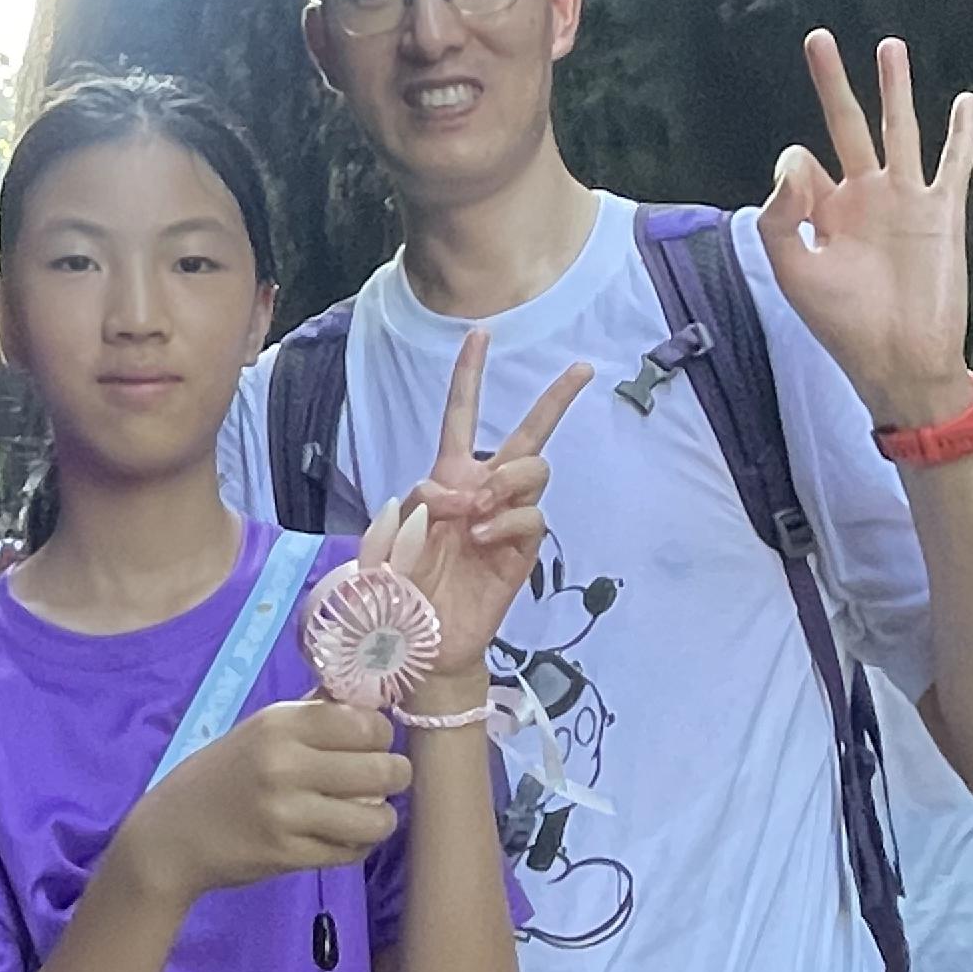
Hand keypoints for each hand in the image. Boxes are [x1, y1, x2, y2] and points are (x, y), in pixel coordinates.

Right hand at [124, 696, 408, 901]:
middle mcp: (285, 765)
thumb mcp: (261, 729)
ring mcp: (287, 814)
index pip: (365, 723)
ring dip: (383, 816)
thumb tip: (370, 696)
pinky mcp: (288, 856)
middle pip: (380, 769)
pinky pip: (350, 851)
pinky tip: (346, 835)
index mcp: (280, 724)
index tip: (375, 742)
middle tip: (388, 778)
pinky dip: (357, 844)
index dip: (381, 734)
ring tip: (373, 812)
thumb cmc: (224, 773)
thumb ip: (314, 712)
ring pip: (375, 817)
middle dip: (395, 774)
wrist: (173, 834)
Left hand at [388, 328, 585, 696]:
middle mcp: (484, 489)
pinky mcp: (523, 551)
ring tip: (474, 511)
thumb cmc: (403, 584)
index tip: (481, 333)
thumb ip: (416, 503)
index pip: (461, 415)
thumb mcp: (392, 534)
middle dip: (556, 398)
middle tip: (580, 370)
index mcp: (449, 475)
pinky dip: (506, 519)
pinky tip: (481, 536)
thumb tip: (455, 491)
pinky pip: (531, 516)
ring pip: (532, 469)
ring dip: (505, 480)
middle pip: (530, 434)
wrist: (421, 638)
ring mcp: (508, 519)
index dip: (470, 374)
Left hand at [755, 31, 972, 429]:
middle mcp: (863, 198)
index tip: (803, 191)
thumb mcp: (792, 271)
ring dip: (895, 88)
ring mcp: (904, 201)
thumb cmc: (843, 325)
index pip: (800, 164)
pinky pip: (954, 163)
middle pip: (846, 125)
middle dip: (832, 83)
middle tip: (817, 37)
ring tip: (890, 45)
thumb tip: (796, 155)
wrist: (901, 362)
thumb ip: (779, 215)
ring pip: (899, 129)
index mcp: (822, 213)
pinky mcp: (942, 212)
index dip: (795, 170)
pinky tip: (967, 101)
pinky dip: (962, 132)